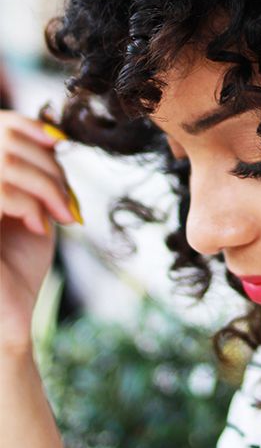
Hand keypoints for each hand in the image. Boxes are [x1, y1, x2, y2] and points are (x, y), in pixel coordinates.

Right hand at [0, 112, 81, 356]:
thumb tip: (54, 136)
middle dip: (49, 167)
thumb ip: (36, 173)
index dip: (27, 126)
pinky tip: (39, 228)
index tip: (59, 143)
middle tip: (67, 202)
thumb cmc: (17, 266)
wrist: (5, 320)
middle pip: (7, 143)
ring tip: (61, 216)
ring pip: (7, 164)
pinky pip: (0, 193)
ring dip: (47, 187)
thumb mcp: (34, 208)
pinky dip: (30, 205)